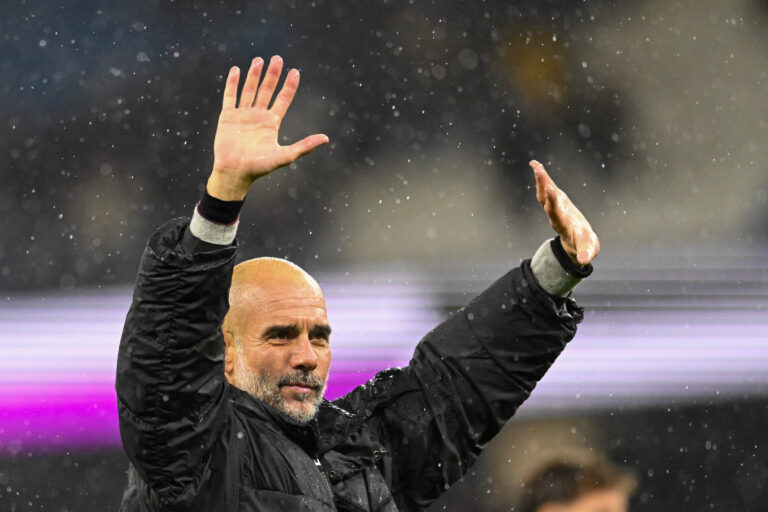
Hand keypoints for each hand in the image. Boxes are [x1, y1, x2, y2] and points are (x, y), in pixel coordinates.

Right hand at [207, 56, 328, 199]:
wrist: (235, 173)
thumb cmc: (260, 167)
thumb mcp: (286, 156)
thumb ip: (305, 146)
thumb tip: (326, 138)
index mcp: (271, 123)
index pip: (283, 99)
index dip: (289, 86)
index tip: (295, 72)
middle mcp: (258, 116)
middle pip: (267, 90)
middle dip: (273, 75)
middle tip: (278, 58)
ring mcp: (242, 115)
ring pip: (249, 90)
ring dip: (254, 75)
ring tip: (259, 60)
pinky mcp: (227, 117)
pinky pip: (230, 96)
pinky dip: (233, 83)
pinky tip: (237, 70)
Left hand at [530, 160, 599, 265]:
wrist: (576, 243)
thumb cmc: (584, 246)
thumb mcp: (588, 250)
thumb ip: (586, 253)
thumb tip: (585, 261)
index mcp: (563, 225)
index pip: (555, 213)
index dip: (552, 202)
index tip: (549, 190)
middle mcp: (555, 215)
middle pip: (546, 200)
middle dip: (543, 185)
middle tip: (538, 171)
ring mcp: (554, 207)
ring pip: (544, 193)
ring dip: (540, 179)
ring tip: (535, 164)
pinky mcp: (557, 201)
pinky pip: (548, 187)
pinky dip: (542, 176)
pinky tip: (536, 164)